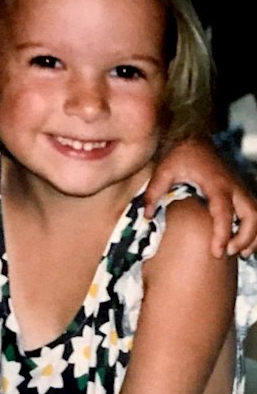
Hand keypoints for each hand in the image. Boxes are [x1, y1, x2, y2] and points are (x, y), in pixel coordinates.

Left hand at [144, 139, 256, 257]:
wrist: (194, 140)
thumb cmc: (179, 156)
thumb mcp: (163, 171)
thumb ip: (154, 192)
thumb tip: (147, 216)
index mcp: (216, 184)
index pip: (224, 212)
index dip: (222, 233)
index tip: (217, 252)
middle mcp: (233, 187)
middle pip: (252, 215)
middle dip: (245, 238)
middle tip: (227, 253)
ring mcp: (240, 189)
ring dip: (253, 236)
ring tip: (240, 253)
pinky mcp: (240, 192)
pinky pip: (254, 212)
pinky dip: (253, 229)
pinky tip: (242, 244)